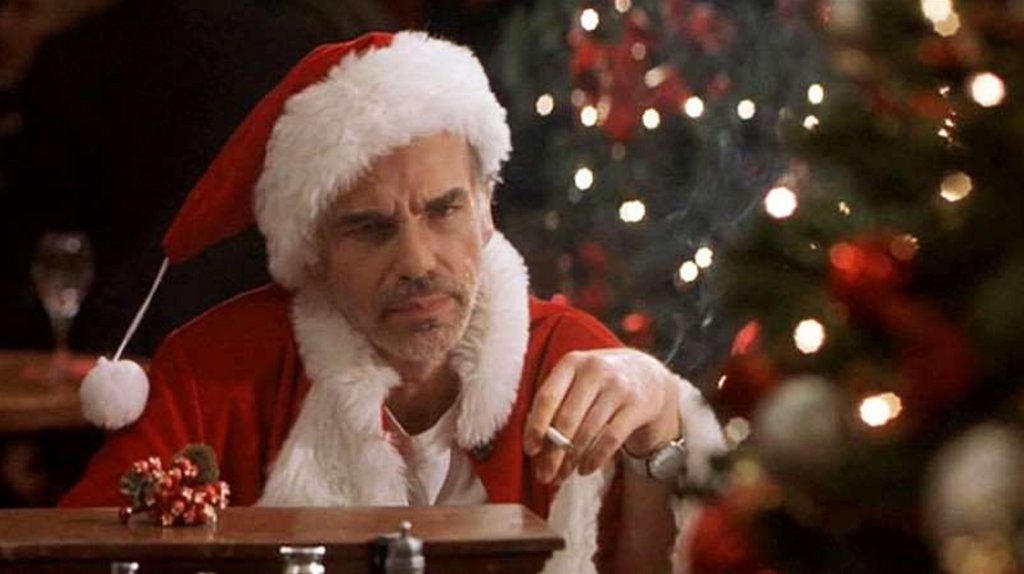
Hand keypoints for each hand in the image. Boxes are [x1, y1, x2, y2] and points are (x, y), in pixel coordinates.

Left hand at [523, 348, 679, 483]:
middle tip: (545, 475)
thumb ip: (554, 402)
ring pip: (588, 431)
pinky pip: (611, 439)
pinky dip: (595, 458)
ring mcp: (618, 387)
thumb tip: (534, 444)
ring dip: (572, 460)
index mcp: (572, 362)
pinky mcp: (637, 405)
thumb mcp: (576, 378)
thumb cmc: (598, 382)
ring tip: (562, 476)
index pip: (548, 396)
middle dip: (553, 452)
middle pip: (567, 418)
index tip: (530, 450)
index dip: (536, 426)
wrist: (647, 374)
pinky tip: (585, 469)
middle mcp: (595, 370)